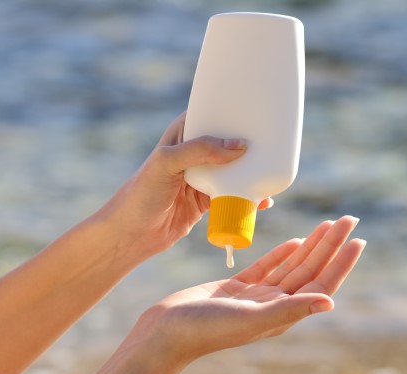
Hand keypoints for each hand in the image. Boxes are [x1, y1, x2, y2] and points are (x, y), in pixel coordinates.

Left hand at [95, 113, 272, 258]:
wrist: (133, 234)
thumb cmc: (141, 193)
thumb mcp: (168, 163)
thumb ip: (200, 151)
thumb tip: (239, 145)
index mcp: (182, 134)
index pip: (210, 113)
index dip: (231, 108)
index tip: (255, 105)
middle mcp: (194, 152)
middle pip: (227, 141)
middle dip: (248, 140)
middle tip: (274, 138)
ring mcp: (202, 177)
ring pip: (234, 169)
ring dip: (251, 170)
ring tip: (272, 168)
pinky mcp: (207, 200)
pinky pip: (234, 194)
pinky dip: (249, 197)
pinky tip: (264, 200)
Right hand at [132, 216, 364, 363]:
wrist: (166, 332)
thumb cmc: (205, 329)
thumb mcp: (250, 319)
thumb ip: (289, 309)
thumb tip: (330, 302)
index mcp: (282, 315)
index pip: (321, 284)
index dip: (341, 262)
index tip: (357, 239)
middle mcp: (274, 307)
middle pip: (311, 271)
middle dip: (331, 245)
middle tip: (348, 219)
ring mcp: (257, 298)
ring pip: (292, 266)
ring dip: (312, 245)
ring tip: (329, 224)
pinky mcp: (238, 289)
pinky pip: (268, 268)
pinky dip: (283, 254)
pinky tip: (297, 241)